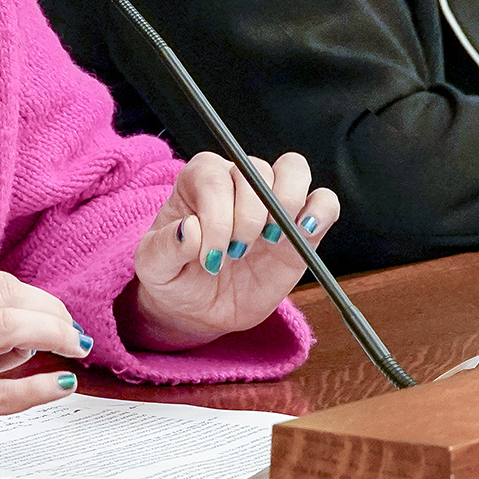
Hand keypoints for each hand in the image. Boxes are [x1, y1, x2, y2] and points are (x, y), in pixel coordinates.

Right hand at [0, 264, 88, 464]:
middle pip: (10, 297)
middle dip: (51, 312)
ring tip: (74, 347)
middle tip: (70, 329)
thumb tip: (16, 339)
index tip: (49, 313)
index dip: (32, 297)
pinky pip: (0, 392)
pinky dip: (37, 386)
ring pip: (11, 330)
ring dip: (54, 335)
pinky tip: (61, 384)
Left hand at [124, 151, 338, 352]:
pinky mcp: (300, 228)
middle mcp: (238, 181)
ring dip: (285, 206)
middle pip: (256, 170)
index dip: (216, 216)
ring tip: (269, 241)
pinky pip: (324, 202)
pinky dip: (321, 212)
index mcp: (199, 180)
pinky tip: (304, 233)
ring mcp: (272, 202)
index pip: (215, 178)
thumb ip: (165, 248)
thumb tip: (189, 230)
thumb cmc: (175, 277)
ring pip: (294, 170)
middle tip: (235, 253)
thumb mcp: (153, 267)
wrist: (199, 307)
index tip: (211, 255)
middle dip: (247, 217)